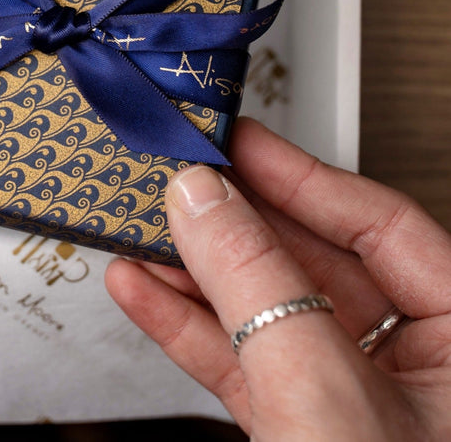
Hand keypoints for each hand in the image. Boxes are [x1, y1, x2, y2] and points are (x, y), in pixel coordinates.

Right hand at [106, 118, 450, 440]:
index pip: (380, 226)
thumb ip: (259, 285)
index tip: (237, 143)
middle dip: (229, 226)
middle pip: (309, 262)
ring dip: (192, 274)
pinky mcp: (298, 426)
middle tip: (177, 181)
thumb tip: (203, 198)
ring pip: (264, 309)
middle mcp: (415, 366)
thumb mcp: (320, 390)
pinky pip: (240, 359)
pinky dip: (186, 327)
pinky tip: (142, 291)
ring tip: (140, 231)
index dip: (300, 177)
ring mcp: (353, 400)